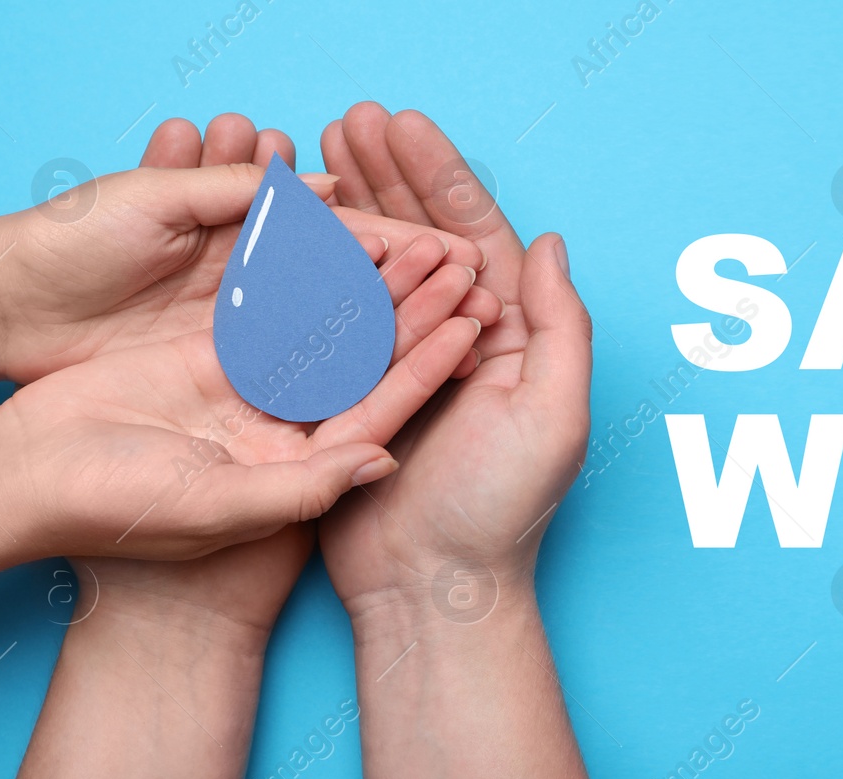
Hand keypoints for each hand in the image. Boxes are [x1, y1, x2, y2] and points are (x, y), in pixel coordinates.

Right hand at [20, 116, 503, 778]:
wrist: (21, 487)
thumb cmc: (115, 515)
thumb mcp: (223, 511)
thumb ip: (306, 485)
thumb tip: (385, 460)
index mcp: (304, 467)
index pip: (386, 403)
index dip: (432, 358)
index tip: (477, 312)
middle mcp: (285, 429)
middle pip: (364, 358)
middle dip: (412, 308)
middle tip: (457, 255)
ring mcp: (247, 391)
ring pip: (323, 326)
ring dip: (367, 283)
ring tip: (410, 234)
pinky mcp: (206, 355)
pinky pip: (269, 304)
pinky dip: (301, 269)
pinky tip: (336, 230)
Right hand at [315, 104, 591, 778]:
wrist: (434, 593)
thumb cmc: (501, 512)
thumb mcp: (553, 416)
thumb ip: (559, 326)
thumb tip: (549, 240)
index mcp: (509, 339)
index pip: (473, 236)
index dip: (436, 177)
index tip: (399, 126)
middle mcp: (457, 344)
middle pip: (419, 240)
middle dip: (386, 178)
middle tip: (345, 122)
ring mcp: (401, 366)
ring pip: (372, 270)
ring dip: (347, 210)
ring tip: (310, 154)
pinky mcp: (349, 394)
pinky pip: (331, 319)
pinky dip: (312, 270)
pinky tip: (283, 228)